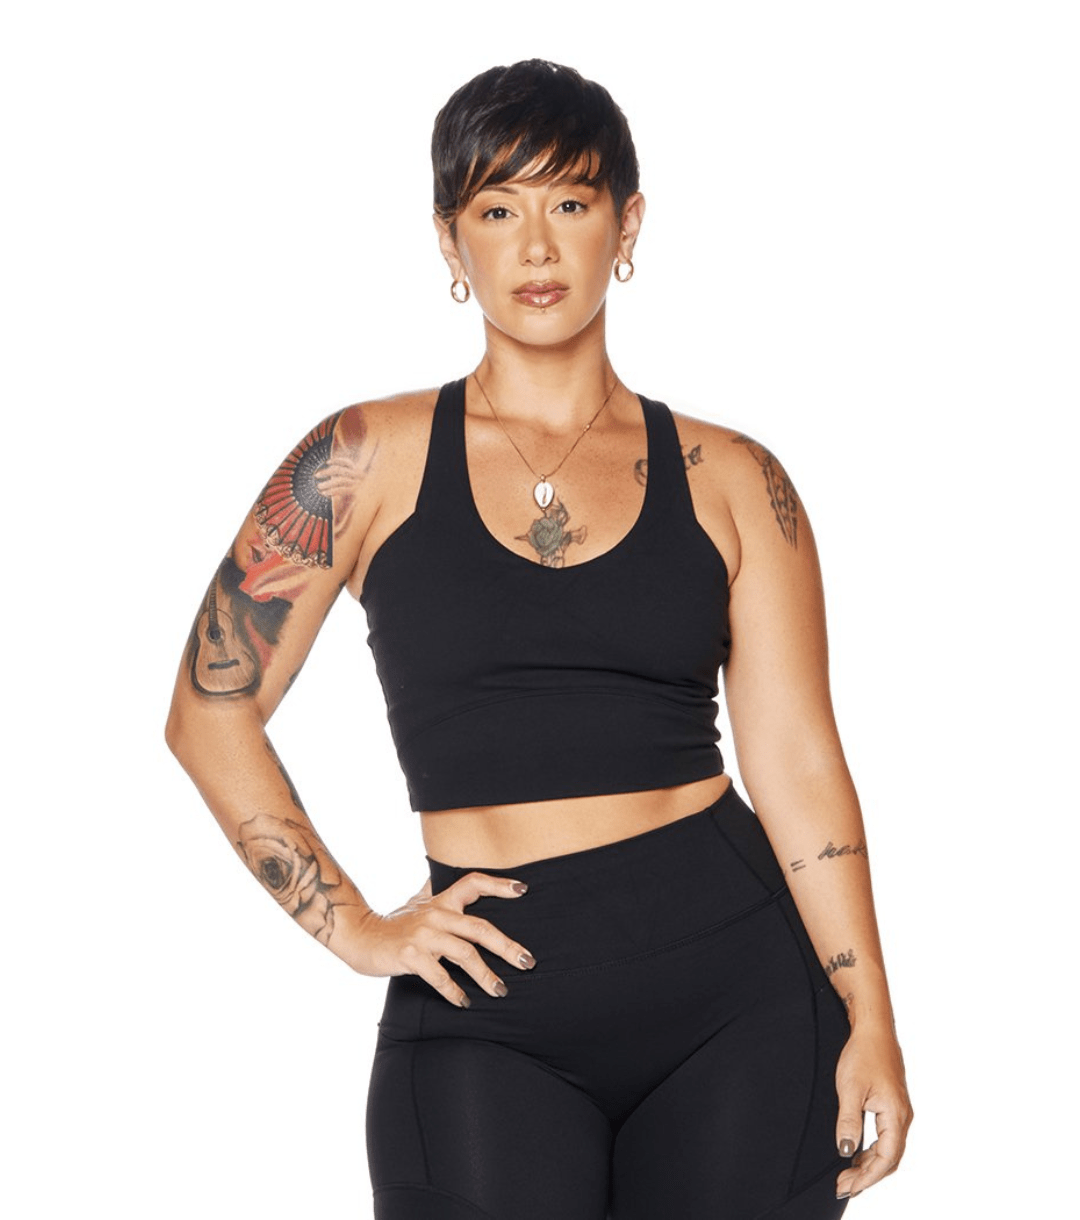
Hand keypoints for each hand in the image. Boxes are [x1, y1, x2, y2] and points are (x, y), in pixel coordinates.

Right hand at [337, 873, 536, 1006]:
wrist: (359, 935)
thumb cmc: (393, 922)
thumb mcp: (417, 902)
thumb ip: (434, 891)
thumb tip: (442, 874)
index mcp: (441, 901)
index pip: (473, 884)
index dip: (499, 885)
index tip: (523, 890)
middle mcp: (436, 915)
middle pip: (480, 928)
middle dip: (507, 946)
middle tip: (528, 962)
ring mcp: (423, 935)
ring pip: (465, 954)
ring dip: (486, 975)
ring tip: (500, 990)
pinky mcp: (410, 956)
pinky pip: (439, 976)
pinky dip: (454, 991)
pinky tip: (465, 1002)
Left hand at [834, 1025, 912, 1198]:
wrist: (874, 1028)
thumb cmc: (863, 1054)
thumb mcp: (849, 1088)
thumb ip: (849, 1121)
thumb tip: (845, 1151)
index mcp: (896, 1115)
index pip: (885, 1159)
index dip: (867, 1177)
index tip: (847, 1186)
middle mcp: (903, 1117)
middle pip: (889, 1159)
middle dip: (867, 1176)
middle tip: (843, 1185)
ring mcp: (900, 1111)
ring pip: (889, 1149)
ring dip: (869, 1164)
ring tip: (847, 1174)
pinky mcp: (893, 1105)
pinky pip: (886, 1137)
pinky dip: (872, 1150)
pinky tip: (857, 1153)